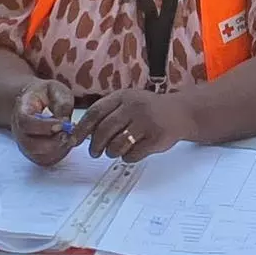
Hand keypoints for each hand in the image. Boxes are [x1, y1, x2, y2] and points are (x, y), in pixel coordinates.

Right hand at [10, 77, 78, 166]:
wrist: (34, 100)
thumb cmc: (44, 94)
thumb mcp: (55, 89)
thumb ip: (61, 102)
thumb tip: (65, 122)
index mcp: (20, 110)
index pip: (25, 123)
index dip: (44, 126)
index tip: (63, 123)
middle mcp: (18, 130)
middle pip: (30, 145)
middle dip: (54, 142)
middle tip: (70, 132)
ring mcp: (25, 144)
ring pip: (39, 155)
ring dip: (58, 148)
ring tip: (70, 135)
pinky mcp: (35, 153)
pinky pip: (46, 160)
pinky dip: (59, 154)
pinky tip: (67, 141)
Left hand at [80, 88, 194, 161]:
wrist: (182, 113)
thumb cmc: (148, 110)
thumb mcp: (128, 102)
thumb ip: (107, 113)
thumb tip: (81, 133)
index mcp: (123, 96)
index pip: (95, 112)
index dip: (82, 129)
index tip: (74, 140)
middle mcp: (134, 107)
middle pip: (104, 130)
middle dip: (96, 145)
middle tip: (95, 152)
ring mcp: (146, 122)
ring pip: (117, 145)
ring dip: (112, 152)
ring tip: (115, 151)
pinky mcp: (156, 138)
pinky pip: (133, 155)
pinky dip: (128, 157)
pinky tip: (132, 152)